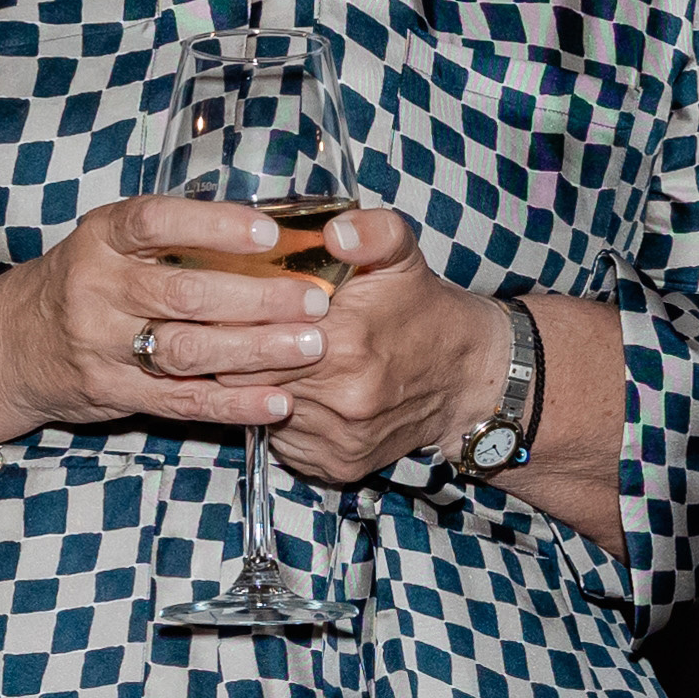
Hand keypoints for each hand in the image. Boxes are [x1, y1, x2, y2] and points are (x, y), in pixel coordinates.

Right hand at [0, 195, 350, 441]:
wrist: (9, 344)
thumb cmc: (83, 280)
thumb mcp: (109, 241)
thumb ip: (171, 237)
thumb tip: (269, 230)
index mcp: (101, 237)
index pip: (156, 222)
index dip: (214, 226)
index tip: (269, 234)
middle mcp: (97, 288)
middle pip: (183, 294)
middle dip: (257, 298)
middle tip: (314, 301)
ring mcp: (101, 345)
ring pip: (186, 351)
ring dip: (254, 351)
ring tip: (310, 346)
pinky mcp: (112, 393)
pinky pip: (180, 402)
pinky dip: (233, 403)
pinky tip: (277, 401)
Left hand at [255, 202, 508, 486]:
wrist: (466, 378)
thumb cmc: (423, 311)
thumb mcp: (403, 256)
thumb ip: (371, 232)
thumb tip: (334, 232)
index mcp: (347, 342)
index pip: (250, 341)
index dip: (234, 324)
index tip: (232, 311)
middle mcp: (342, 398)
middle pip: (246, 380)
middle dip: (235, 357)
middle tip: (234, 336)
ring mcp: (339, 438)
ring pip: (260, 412)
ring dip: (254, 390)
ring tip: (266, 363)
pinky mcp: (338, 465)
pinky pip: (284, 443)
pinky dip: (280, 419)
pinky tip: (295, 394)